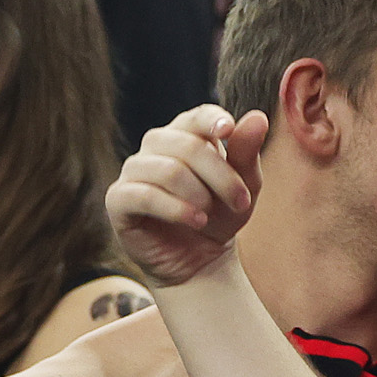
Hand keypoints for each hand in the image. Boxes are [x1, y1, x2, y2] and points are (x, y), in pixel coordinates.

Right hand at [106, 106, 268, 285]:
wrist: (200, 260)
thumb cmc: (221, 216)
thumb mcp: (244, 185)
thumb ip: (247, 151)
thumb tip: (258, 117)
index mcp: (187, 134)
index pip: (197, 116)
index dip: (211, 120)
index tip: (228, 131)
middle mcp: (156, 146)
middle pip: (188, 146)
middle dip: (220, 175)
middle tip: (241, 202)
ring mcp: (134, 171)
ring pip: (168, 170)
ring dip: (198, 194)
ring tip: (210, 215)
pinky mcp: (118, 199)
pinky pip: (144, 195)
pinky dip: (176, 209)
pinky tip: (196, 221)